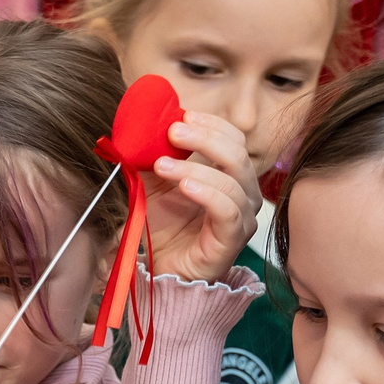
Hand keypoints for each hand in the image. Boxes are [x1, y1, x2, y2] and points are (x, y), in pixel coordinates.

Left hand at [142, 112, 261, 285]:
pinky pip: (228, 210)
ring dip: (194, 167)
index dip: (212, 124)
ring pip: (231, 181)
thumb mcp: (154, 185)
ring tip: (162, 164)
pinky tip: (184, 185)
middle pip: (237, 155)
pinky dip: (207, 193)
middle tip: (173, 131)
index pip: (234, 140)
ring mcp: (242, 218)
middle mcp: (243, 195)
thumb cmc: (164, 227)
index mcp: (230, 176)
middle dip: (205, 138)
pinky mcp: (232, 239)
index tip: (182, 114)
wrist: (162, 270)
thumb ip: (152, 156)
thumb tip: (139, 126)